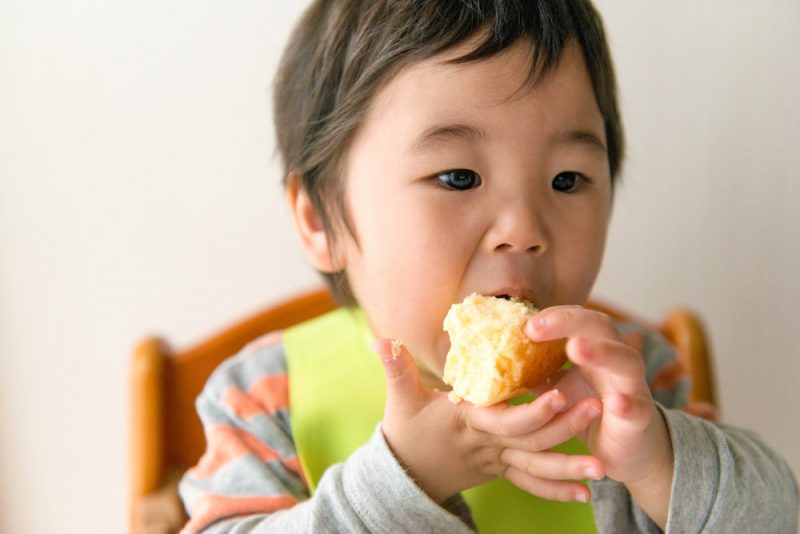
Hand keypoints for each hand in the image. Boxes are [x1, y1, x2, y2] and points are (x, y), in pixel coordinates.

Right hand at [372, 338, 603, 503]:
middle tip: (597, 408)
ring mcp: (497, 462)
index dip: (533, 411)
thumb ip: (396, 368)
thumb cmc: (405, 432)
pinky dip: (558, 491)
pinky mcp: (501, 470)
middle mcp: (488, 445)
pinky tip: (587, 493)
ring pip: (537, 468)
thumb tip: (381, 340)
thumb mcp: (400, 399)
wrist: (406, 474)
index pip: (506, 420)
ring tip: (603, 467)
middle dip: (566, 428)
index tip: (559, 394)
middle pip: (532, 442)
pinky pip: (531, 484)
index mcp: (470, 423)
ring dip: (570, 468)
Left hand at [526, 306, 673, 526]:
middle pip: (601, 328)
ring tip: (576, 348)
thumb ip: (536, 371)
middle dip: (570, 322)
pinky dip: (627, 404)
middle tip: (537, 326)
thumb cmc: (589, 409)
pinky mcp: (640, 418)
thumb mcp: (558, 387)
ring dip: (601, 352)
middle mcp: (616, 360)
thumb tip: (495, 357)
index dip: (554, 318)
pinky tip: (616, 402)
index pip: (578, 319)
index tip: (526, 323)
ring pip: (624, 360)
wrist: (626, 449)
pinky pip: (636, 408)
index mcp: (595, 348)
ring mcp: (632, 387)